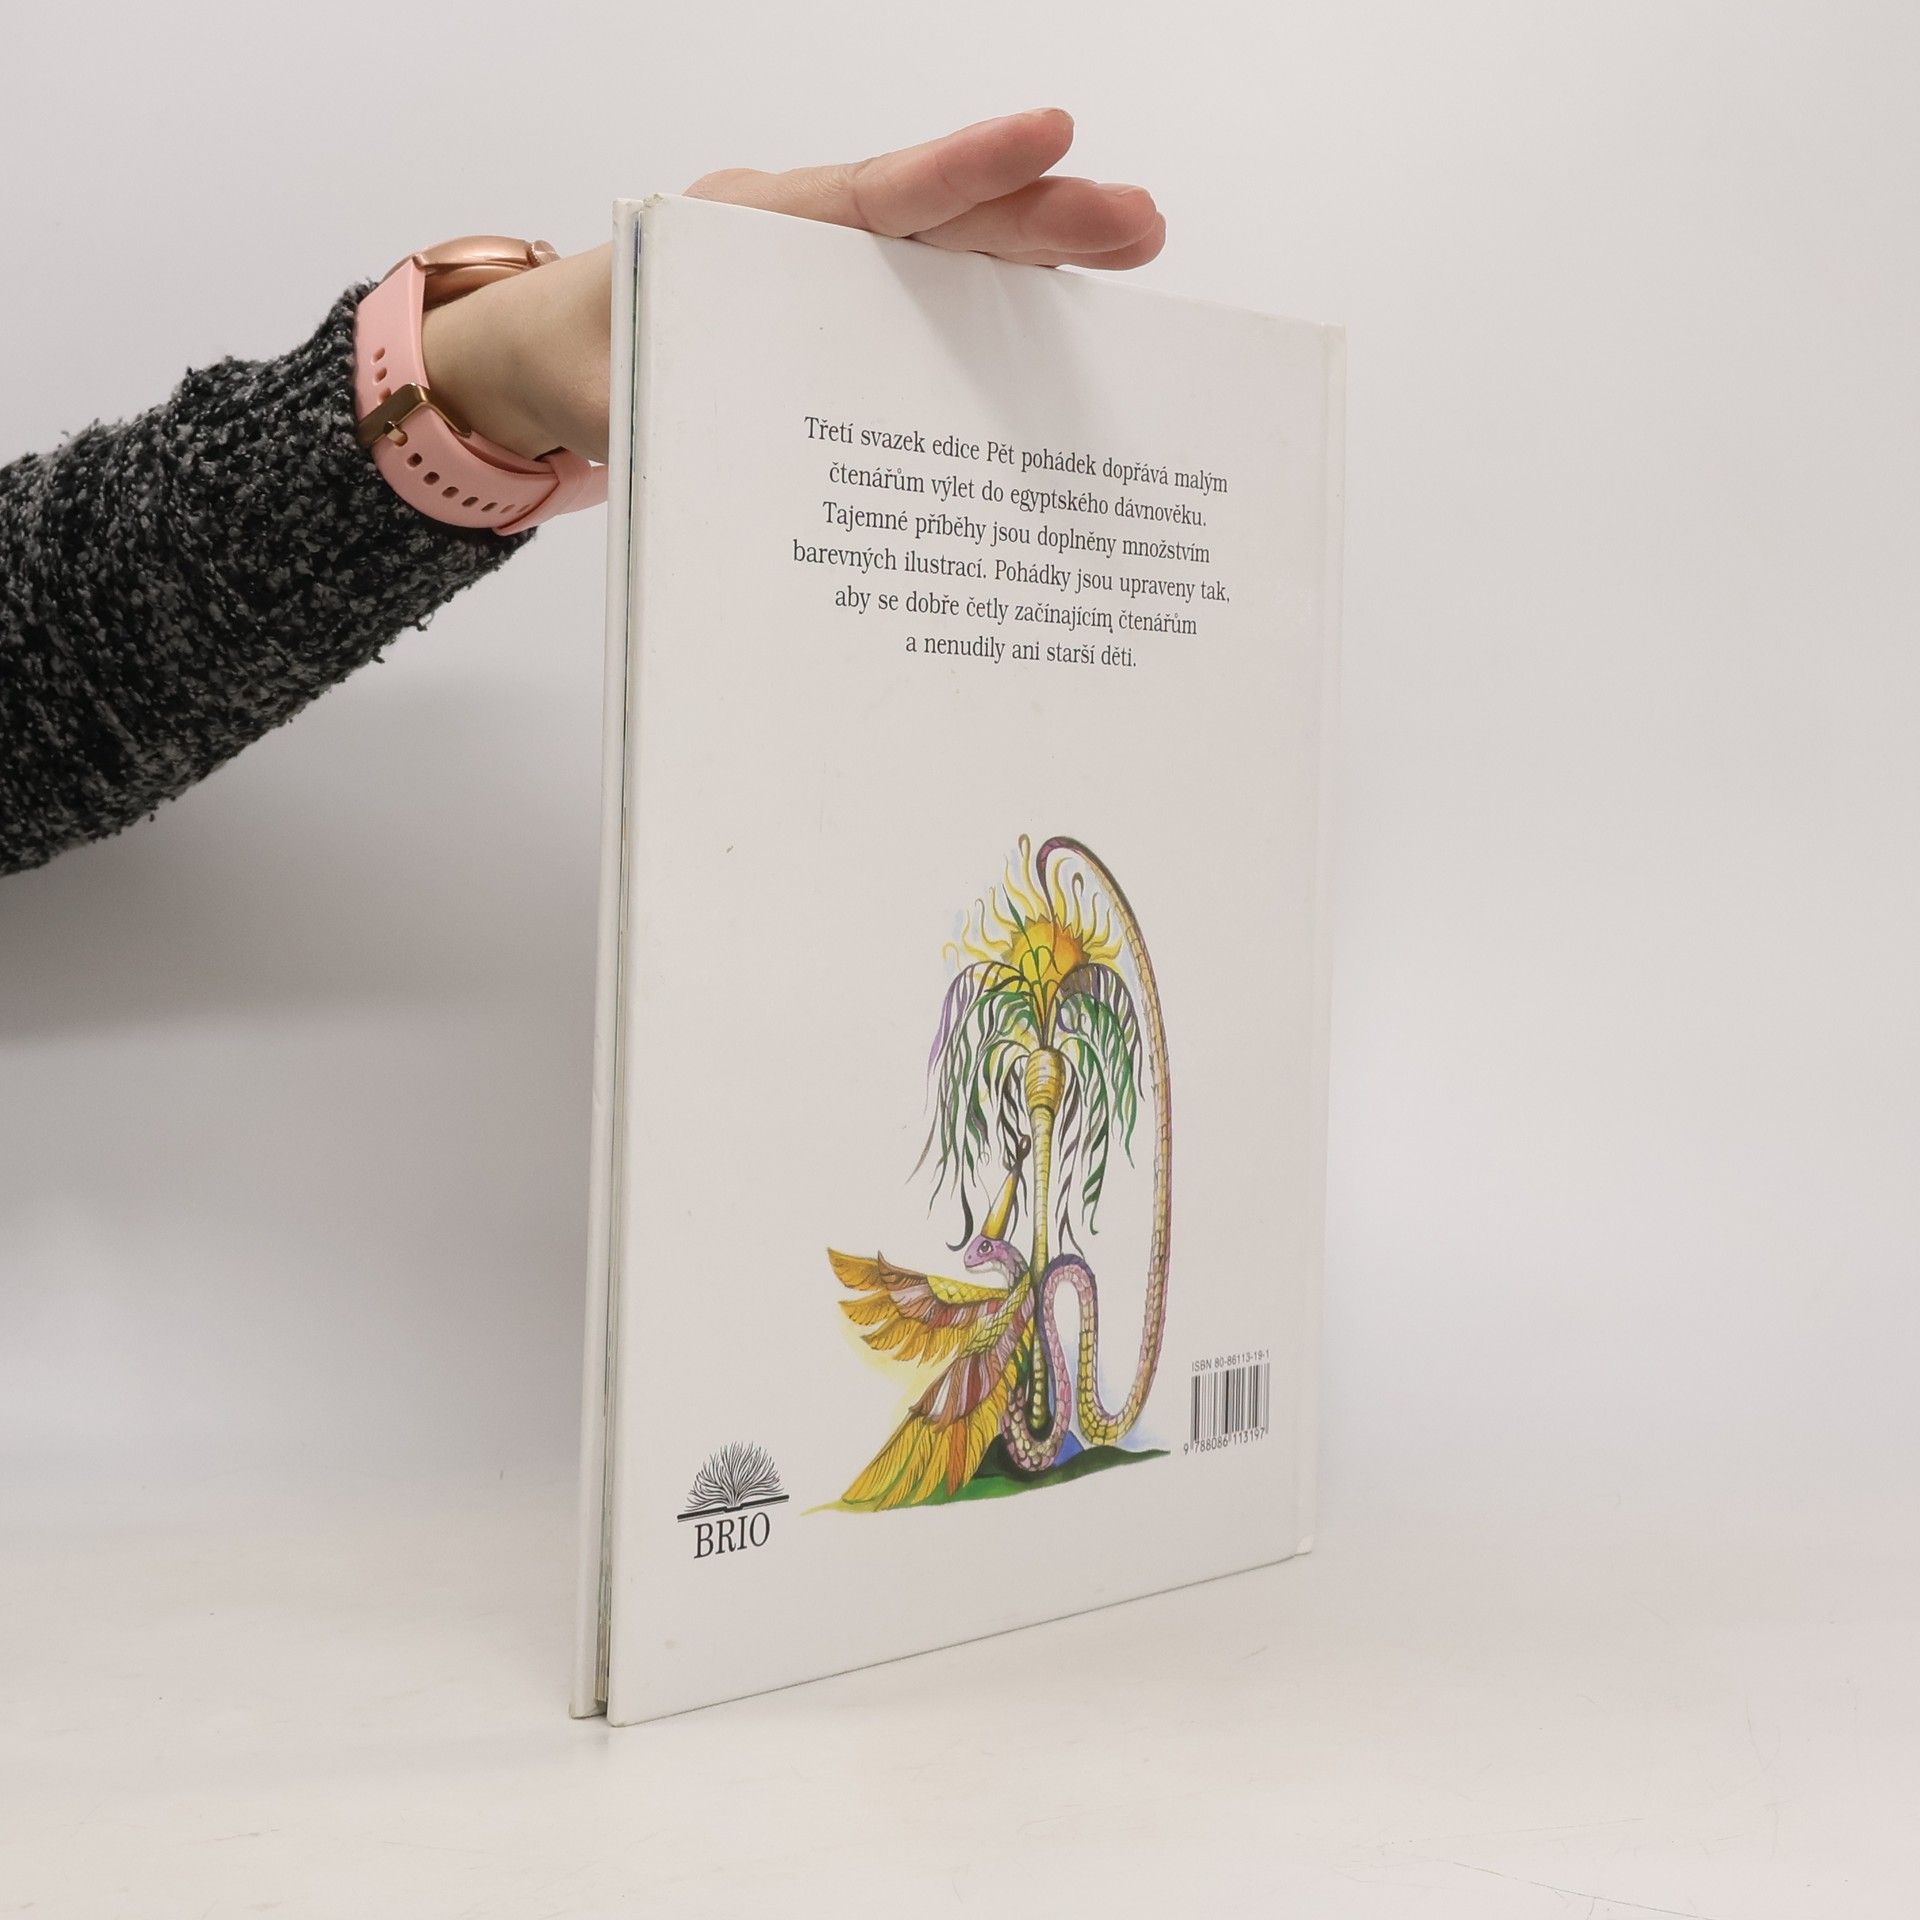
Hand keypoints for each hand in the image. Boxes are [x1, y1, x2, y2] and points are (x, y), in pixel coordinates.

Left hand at [420, 110, 1162, 468]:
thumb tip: (722, 425)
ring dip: (1038, 258)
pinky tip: (1062, 325)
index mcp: (746, 232)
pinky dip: (995, 309)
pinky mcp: (842, 323)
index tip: (1049, 140)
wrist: (545, 363)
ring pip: (948, 259)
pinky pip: (929, 310)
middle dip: (1041, 216)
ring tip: (1132, 250)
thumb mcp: (601, 384)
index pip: (872, 197)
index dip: (963, 172)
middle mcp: (802, 241)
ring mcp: (830, 279)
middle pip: (937, 221)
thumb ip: (655, 399)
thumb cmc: (575, 357)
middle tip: (1139, 221)